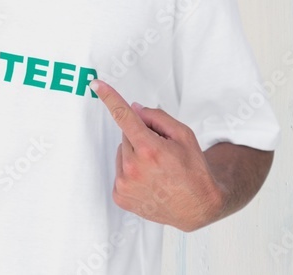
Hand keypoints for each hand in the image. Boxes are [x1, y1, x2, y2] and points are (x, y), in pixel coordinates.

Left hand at [91, 79, 226, 231]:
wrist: (196, 206)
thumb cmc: (193, 169)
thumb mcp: (184, 135)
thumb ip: (157, 118)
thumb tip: (134, 109)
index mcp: (149, 149)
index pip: (124, 116)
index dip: (109, 97)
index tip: (96, 85)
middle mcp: (133, 167)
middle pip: (127, 135)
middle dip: (141, 137)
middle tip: (162, 152)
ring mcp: (124, 184)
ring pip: (123, 153)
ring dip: (135, 155)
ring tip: (157, 169)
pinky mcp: (120, 196)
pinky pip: (120, 171)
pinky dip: (132, 172)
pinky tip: (149, 181)